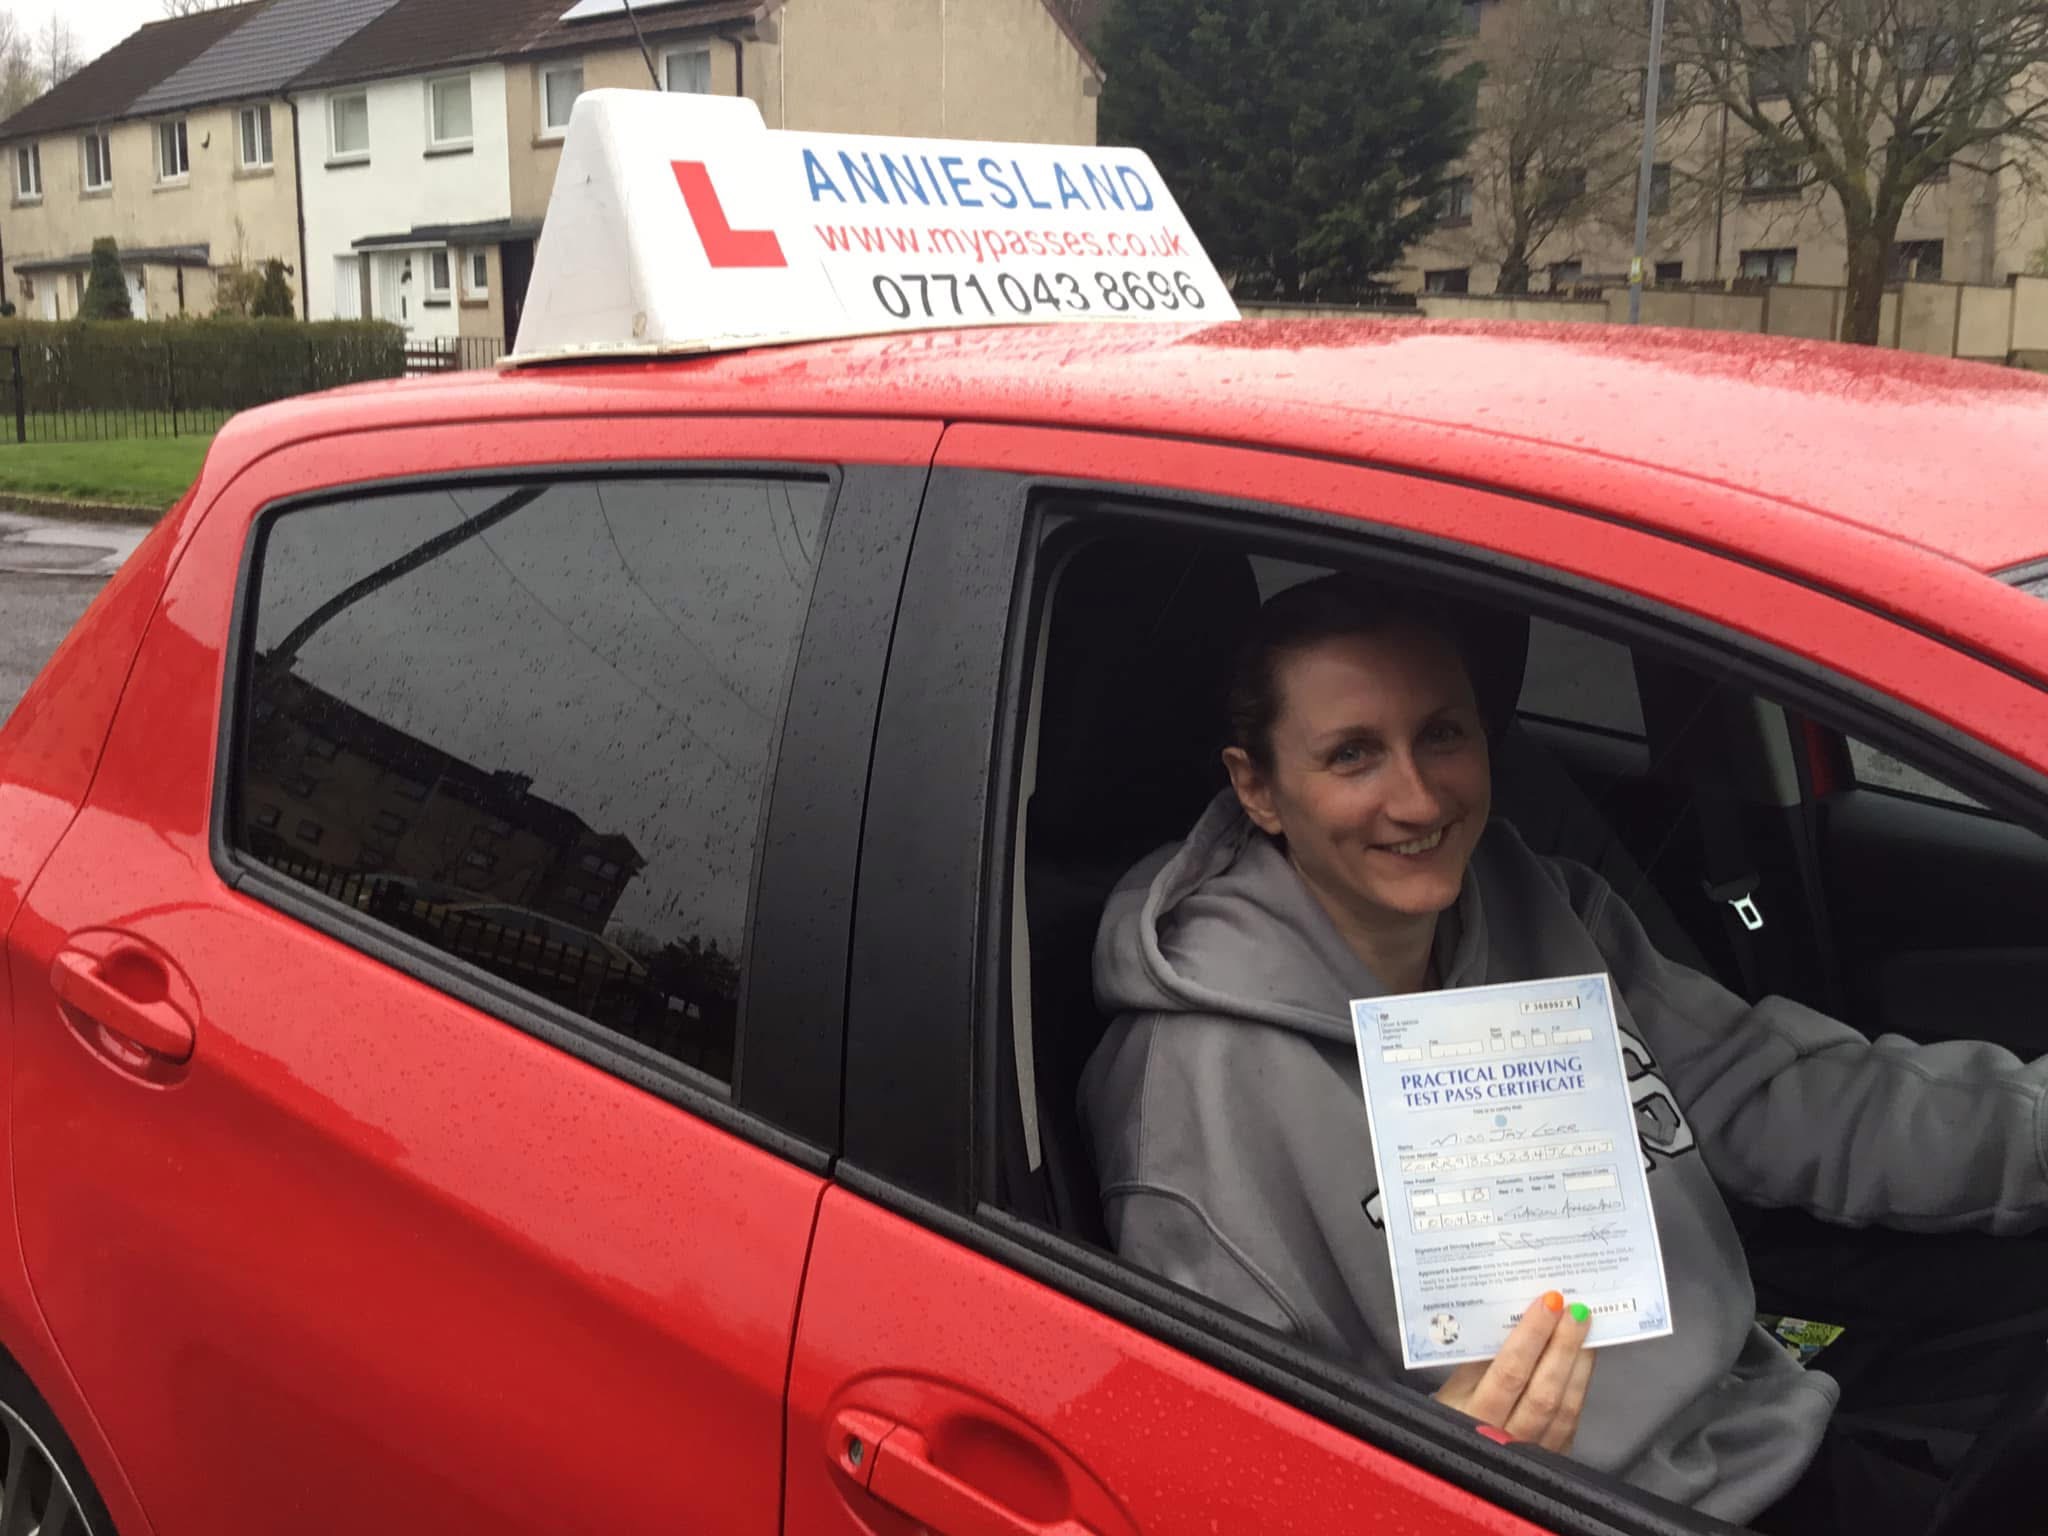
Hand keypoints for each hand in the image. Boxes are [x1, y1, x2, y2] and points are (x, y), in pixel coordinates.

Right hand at [1433, 1290, 1596, 1452]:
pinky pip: (1571, 1419)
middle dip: (1564, 1346)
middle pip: (1544, 1391)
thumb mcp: (1453, 1388)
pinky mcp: (1555, 1456)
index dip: (1531, 1337)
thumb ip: (1479, 1359)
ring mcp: (1535, 1452)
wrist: (1459, 1462)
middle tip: (1577, 1310)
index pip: (1509, 1374)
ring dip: (1579, 1364)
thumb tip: (1514, 1319)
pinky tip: (1582, 1360)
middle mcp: (1507, 1440)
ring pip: (1565, 1406)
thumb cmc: (1455, 1415)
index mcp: (1475, 1417)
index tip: (1548, 1303)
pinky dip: (1579, 1385)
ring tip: (1585, 1329)